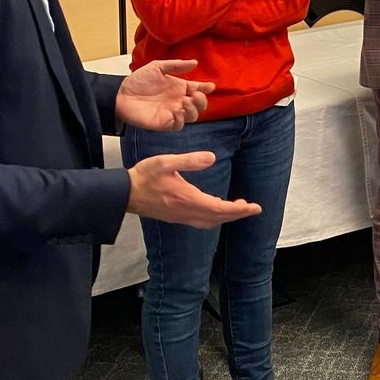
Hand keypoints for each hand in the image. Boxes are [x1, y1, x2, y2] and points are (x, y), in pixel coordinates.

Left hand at [115, 60, 213, 130]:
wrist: (121, 94)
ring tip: (186, 102)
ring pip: (192, 116)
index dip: (206, 88)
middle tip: (196, 95)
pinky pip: (178, 125)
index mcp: (179, 87)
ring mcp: (172, 112)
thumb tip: (195, 62)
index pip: (198, 89)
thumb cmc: (137, 80)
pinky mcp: (164, 123)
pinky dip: (181, 119)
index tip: (210, 86)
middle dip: (202, 100)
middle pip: (199, 105)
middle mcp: (178, 100)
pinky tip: (177, 110)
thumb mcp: (157, 67)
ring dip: (193, 110)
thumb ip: (176, 65)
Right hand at [126, 152, 260, 227]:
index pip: (219, 208)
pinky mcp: (176, 217)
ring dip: (226, 216)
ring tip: (239, 207)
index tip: (254, 207)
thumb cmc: (144, 176)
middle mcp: (186, 211)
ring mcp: (181, 216)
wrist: (124, 194)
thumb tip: (212, 157)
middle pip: (218, 218)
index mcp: (187, 198)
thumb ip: (189, 160)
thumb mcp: (166, 162)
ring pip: (210, 221)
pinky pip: (201, 221)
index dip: (239, 210)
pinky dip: (214, 216)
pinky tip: (216, 207)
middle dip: (237, 214)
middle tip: (252, 208)